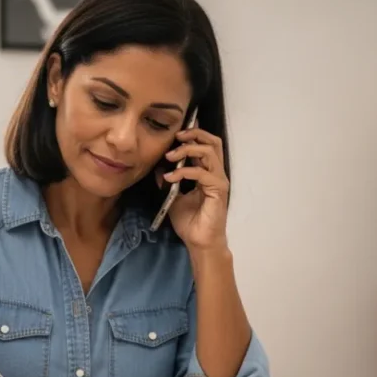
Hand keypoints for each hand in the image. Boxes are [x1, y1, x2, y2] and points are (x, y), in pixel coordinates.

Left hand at [159, 125, 229, 251]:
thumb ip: (168, 181)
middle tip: (176, 136)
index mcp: (207, 172)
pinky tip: (170, 177)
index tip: (174, 135)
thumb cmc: (190, 222)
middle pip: (213, 142)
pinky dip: (184, 172)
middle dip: (194, 134)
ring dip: (187, 150)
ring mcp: (218, 181)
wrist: (198, 242)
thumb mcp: (173, 197)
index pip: (206, 145)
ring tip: (169, 156)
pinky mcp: (218, 190)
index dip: (193, 135)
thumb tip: (158, 167)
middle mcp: (216, 173)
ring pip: (209, 152)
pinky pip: (202, 173)